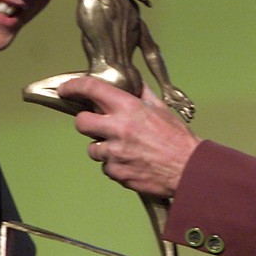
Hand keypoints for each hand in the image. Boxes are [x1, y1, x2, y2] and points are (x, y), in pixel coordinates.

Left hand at [57, 76, 200, 196]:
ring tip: (123, 147)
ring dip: (102, 147)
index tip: (66, 89)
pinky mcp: (117, 173)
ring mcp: (115, 153)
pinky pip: (106, 167)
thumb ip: (142, 93)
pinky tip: (131, 161)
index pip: (92, 89)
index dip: (74, 87)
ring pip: (92, 148)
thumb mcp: (161, 108)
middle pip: (81, 123)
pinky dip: (114, 164)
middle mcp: (118, 129)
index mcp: (129, 108)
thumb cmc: (177, 138)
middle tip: (99, 124)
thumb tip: (132, 82)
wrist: (189, 169)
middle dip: (87, 122)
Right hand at [162, 86, 194, 122]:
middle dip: (189, 114)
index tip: (188, 121)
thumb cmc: (165, 96)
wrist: (167, 88)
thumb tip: (167, 109)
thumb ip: (167, 105)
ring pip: (188, 106)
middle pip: (186, 111)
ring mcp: (183, 100)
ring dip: (191, 109)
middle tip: (192, 118)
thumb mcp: (165, 101)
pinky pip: (188, 100)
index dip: (185, 117)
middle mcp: (180, 104)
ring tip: (193, 112)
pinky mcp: (184, 96)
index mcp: (176, 107)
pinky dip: (190, 103)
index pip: (181, 113)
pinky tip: (193, 106)